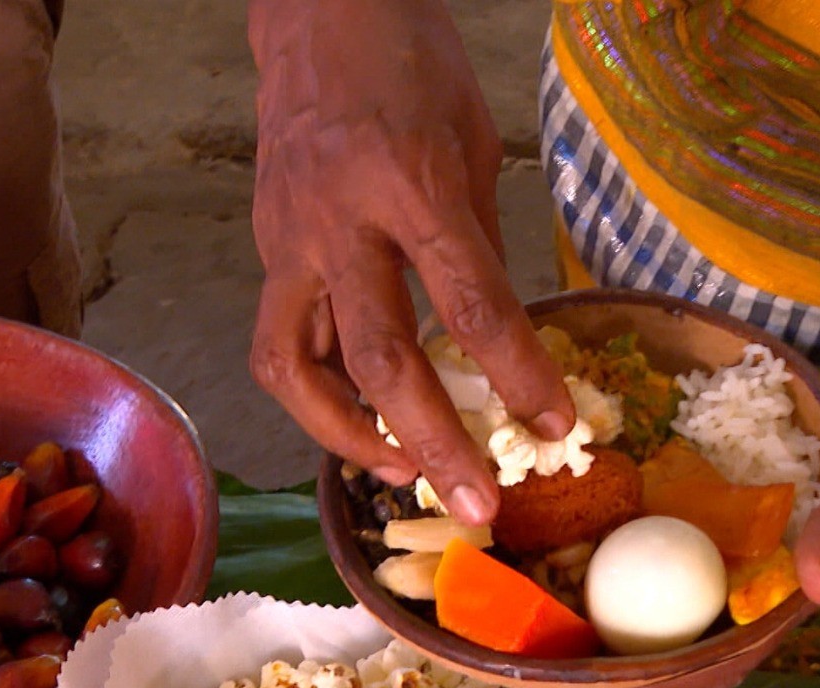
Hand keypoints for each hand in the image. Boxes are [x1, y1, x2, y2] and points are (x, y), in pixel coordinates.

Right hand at [246, 0, 573, 524]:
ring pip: (299, 369)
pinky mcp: (265, 249)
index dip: (519, 377)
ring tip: (399, 472)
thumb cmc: (415, 71)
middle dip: (436, 444)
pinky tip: (356, 418)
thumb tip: (497, 336)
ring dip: (350, 438)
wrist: (322, 16)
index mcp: (415, 185)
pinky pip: (281, 341)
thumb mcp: (474, 146)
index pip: (473, 304)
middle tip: (479, 506)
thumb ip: (477, 244)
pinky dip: (315, 394)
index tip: (555, 427)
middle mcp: (342, 220)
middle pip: (383, 359)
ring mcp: (291, 239)